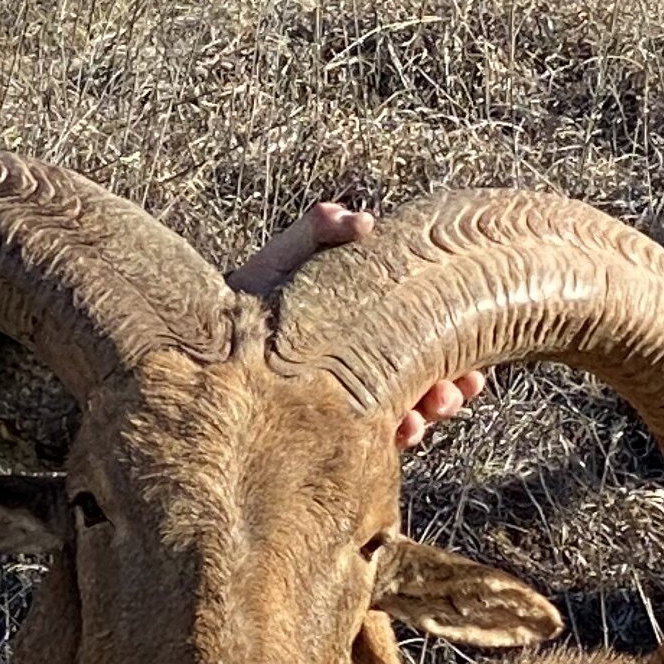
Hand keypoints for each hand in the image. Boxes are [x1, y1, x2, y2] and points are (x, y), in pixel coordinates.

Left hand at [227, 200, 485, 446]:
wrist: (191, 358)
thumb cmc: (242, 304)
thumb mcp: (281, 263)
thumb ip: (316, 234)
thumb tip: (362, 221)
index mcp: (364, 327)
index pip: (421, 334)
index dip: (452, 341)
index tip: (472, 355)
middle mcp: (360, 370)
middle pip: (423, 378)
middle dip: (450, 384)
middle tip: (459, 388)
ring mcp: (343, 404)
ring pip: (404, 413)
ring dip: (427, 411)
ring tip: (430, 409)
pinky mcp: (323, 434)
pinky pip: (370, 442)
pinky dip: (393, 436)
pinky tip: (401, 431)